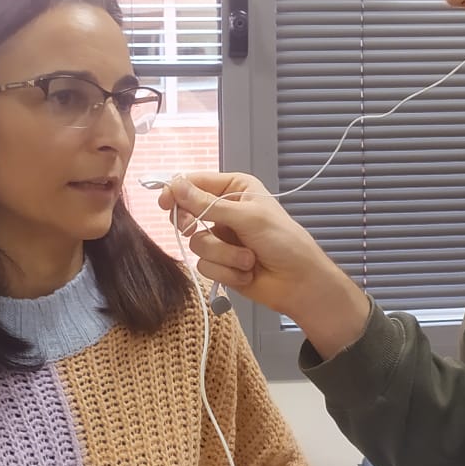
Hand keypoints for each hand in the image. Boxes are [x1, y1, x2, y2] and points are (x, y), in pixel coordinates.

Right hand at [158, 173, 370, 357]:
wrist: (299, 282)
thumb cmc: (282, 241)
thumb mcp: (247, 217)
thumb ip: (208, 204)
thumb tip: (175, 185)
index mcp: (235, 189)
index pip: (196, 183)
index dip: (177, 191)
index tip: (165, 202)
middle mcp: (225, 211)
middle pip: (188, 213)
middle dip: (196, 225)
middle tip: (195, 228)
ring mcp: (221, 238)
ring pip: (196, 243)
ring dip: (224, 255)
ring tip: (248, 259)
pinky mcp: (220, 263)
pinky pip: (205, 266)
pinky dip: (227, 271)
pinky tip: (247, 272)